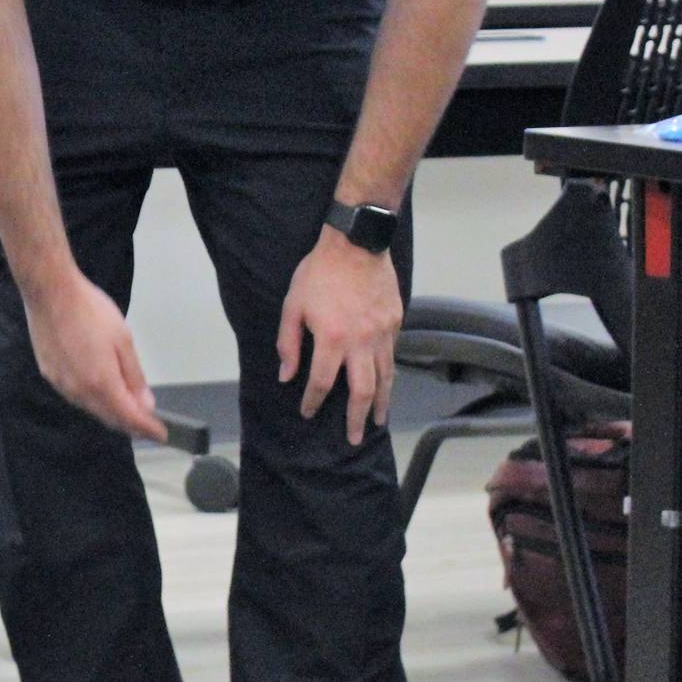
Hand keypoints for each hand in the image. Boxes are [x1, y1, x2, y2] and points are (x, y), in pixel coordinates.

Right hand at [25, 273, 163, 440]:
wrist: (50, 293)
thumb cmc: (90, 311)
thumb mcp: (123, 341)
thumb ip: (134, 376)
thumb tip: (145, 403)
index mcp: (102, 383)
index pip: (129, 418)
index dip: (147, 429)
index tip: (160, 434)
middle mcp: (80, 392)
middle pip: (110, 419)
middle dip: (131, 424)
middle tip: (148, 425)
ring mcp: (62, 385)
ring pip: (92, 409)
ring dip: (112, 413)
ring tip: (128, 408)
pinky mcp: (50, 375)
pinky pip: (77, 397)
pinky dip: (94, 401)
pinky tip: (101, 391)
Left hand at [276, 227, 403, 445]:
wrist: (356, 243)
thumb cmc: (319, 272)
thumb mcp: (292, 305)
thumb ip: (287, 344)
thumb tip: (286, 376)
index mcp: (331, 339)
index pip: (321, 383)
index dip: (312, 401)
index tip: (307, 412)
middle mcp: (360, 342)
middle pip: (361, 392)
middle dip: (356, 418)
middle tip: (355, 438)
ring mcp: (382, 333)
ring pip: (385, 378)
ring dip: (381, 403)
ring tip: (378, 421)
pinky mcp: (396, 322)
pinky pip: (393, 356)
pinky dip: (389, 376)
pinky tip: (386, 385)